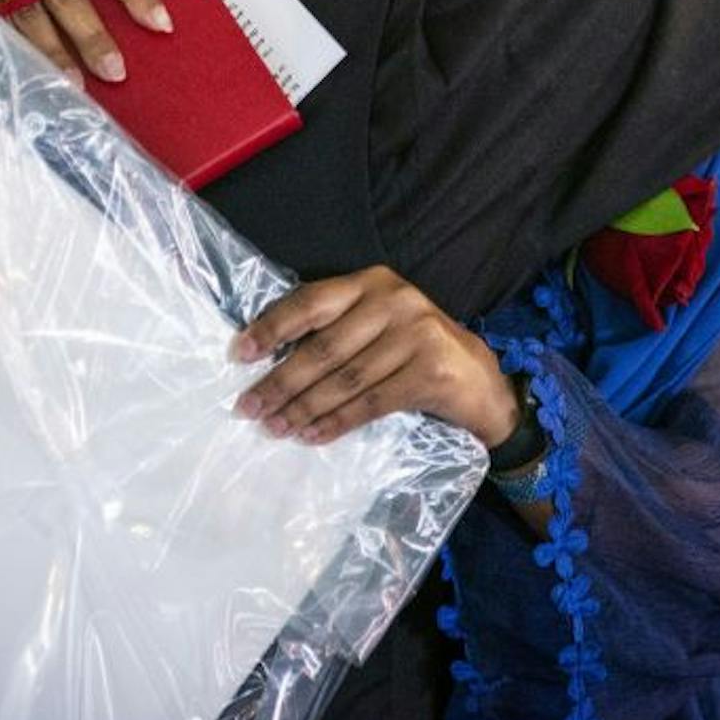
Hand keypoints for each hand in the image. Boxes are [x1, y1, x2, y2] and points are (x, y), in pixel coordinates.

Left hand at [230, 267, 521, 447]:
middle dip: (280, 381)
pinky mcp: (429, 371)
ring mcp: (416, 334)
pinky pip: (370, 402)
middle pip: (323, 347)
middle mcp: (394, 300)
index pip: (311, 302)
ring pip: (344, 378)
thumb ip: (335, 331)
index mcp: (371, 283)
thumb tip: (267, 361)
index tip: (239, 354)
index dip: (272, 327)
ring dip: (304, 408)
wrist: (479, 382)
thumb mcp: (377, 327)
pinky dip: (337, 422)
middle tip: (248, 407)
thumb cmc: (414, 353)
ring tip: (275, 428)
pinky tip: (312, 436)